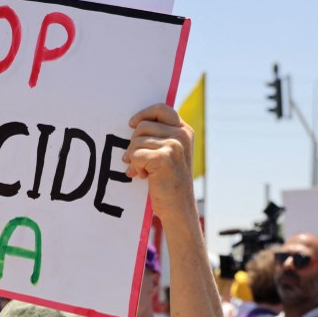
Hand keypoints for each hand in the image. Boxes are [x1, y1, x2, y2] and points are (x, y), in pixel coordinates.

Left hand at [123, 104, 194, 220]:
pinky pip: (135, 155)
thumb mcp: (170, 154)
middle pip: (143, 126)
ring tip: (144, 171)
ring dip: (134, 158)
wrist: (178, 207)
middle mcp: (182, 135)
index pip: (161, 109)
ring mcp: (175, 146)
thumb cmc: (169, 181)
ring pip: (136, 141)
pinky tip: (145, 177)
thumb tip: (133, 126)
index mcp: (184, 131)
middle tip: (136, 162)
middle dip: (134, 144)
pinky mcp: (164, 158)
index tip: (132, 124)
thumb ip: (159, 137)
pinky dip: (135, 167)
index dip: (143, 114)